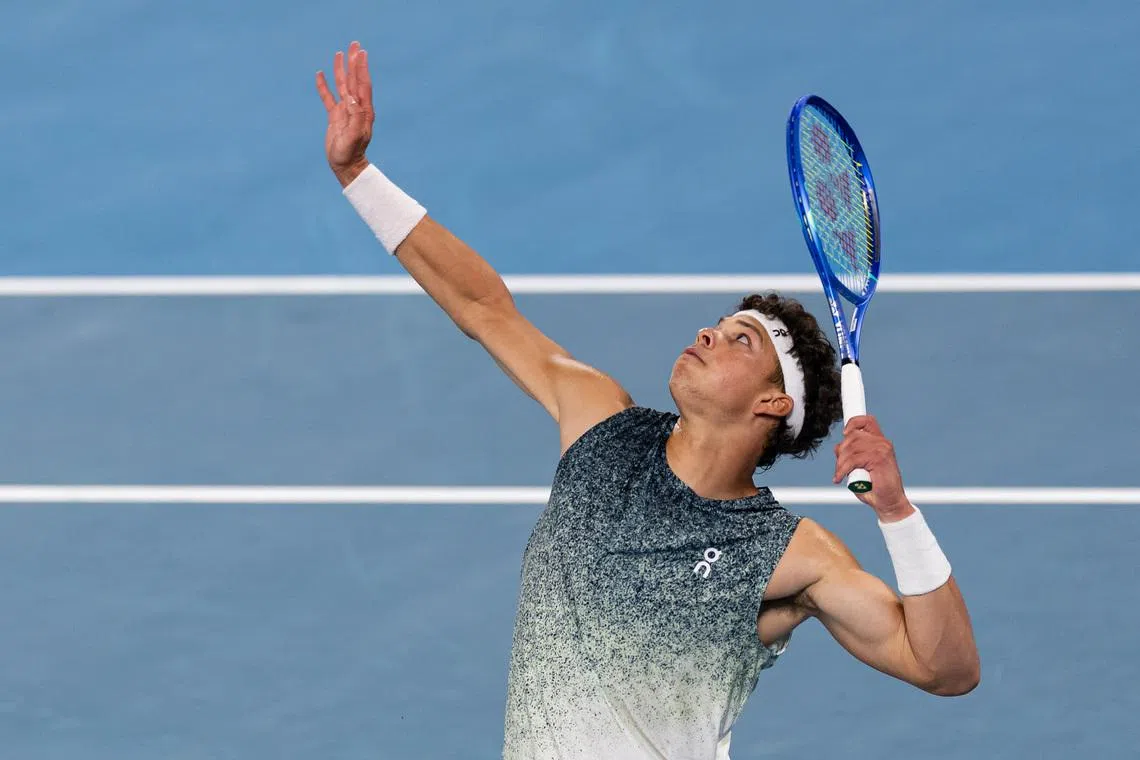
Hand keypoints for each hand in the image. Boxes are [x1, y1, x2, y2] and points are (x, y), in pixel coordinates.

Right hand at [316, 41, 373, 185]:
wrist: (345, 166)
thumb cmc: (350, 154)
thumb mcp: (353, 137)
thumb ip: (355, 117)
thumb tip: (351, 97)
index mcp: (362, 111)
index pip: (362, 84)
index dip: (361, 68)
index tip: (361, 52)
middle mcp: (355, 108)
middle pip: (353, 80)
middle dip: (354, 62)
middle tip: (354, 44)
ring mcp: (345, 111)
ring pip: (342, 85)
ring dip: (341, 69)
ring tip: (339, 53)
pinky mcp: (335, 117)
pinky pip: (328, 97)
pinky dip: (324, 86)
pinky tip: (320, 74)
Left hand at [833, 416, 912, 520]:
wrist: (890, 503)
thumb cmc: (874, 487)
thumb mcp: (859, 468)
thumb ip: (850, 456)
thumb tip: (837, 447)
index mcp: (880, 442)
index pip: (867, 421)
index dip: (853, 423)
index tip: (844, 433)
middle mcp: (882, 443)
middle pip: (852, 436)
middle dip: (841, 451)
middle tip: (839, 467)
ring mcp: (882, 450)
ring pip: (850, 448)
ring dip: (840, 463)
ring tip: (840, 474)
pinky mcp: (879, 459)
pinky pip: (853, 460)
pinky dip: (842, 470)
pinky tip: (839, 478)